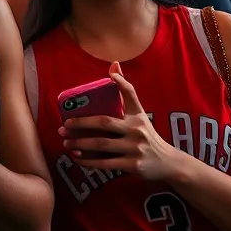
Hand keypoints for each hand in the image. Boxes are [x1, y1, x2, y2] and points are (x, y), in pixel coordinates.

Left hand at [61, 62, 185, 181]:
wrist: (167, 162)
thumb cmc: (147, 135)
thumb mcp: (139, 114)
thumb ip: (126, 93)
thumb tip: (114, 65)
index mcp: (136, 116)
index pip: (130, 95)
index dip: (121, 83)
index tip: (110, 75)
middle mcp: (136, 130)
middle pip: (104, 123)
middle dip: (81, 124)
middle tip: (63, 126)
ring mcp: (134, 148)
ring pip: (101, 145)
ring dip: (81, 144)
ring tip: (66, 143)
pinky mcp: (132, 165)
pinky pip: (105, 163)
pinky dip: (89, 162)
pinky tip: (77, 159)